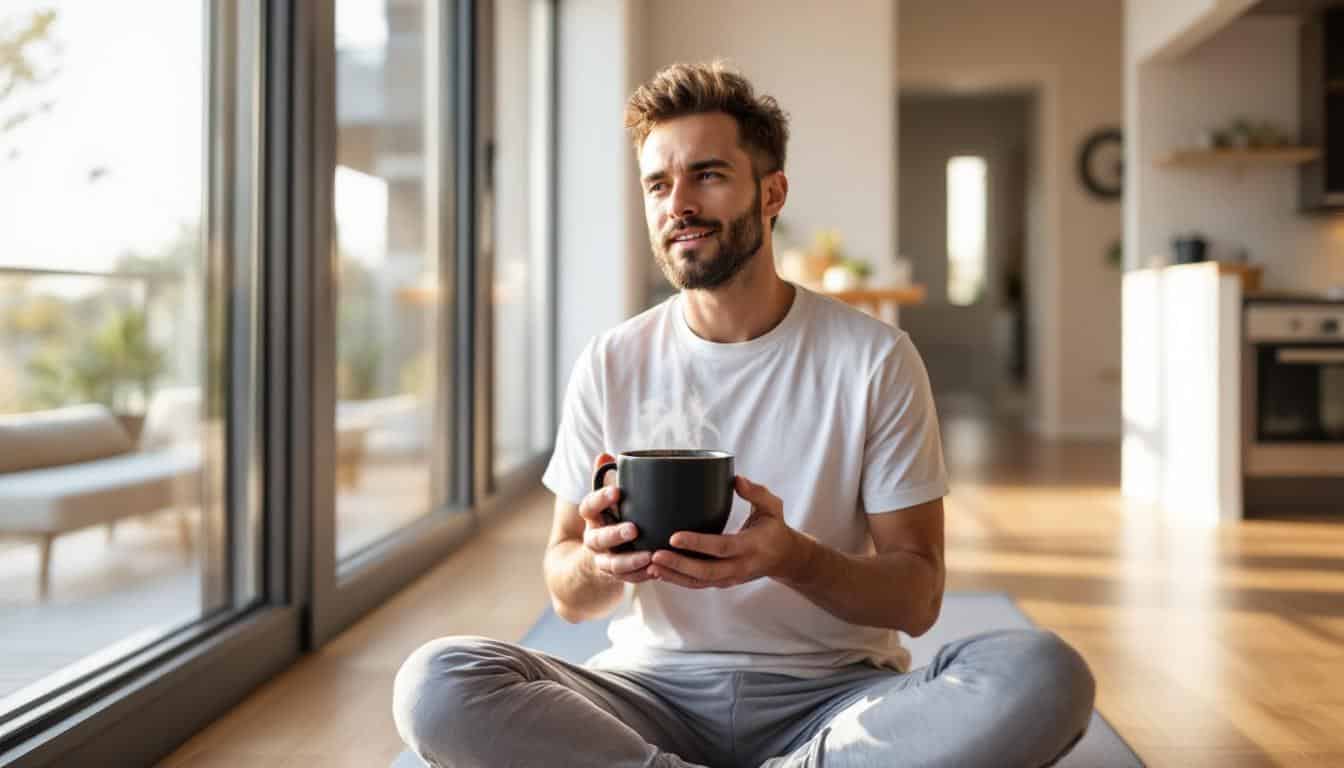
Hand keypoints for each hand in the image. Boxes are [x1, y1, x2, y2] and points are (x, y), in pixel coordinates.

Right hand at [581, 453, 653, 583]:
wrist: (596, 557)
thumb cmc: (611, 517)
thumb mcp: (607, 499)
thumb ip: (607, 477)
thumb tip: (605, 454)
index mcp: (592, 517)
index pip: (589, 506)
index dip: (600, 499)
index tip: (617, 491)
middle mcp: (594, 539)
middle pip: (598, 539)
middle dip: (615, 534)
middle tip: (634, 529)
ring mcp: (603, 560)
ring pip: (612, 564)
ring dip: (630, 561)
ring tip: (650, 556)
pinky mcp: (616, 577)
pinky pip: (627, 579)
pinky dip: (641, 576)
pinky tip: (657, 571)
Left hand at [648, 475, 806, 588]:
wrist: (785, 558)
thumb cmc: (775, 527)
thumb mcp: (773, 507)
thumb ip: (756, 492)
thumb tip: (735, 479)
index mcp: (751, 546)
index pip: (721, 547)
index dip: (697, 543)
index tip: (674, 536)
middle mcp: (740, 566)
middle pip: (706, 571)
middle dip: (678, 565)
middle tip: (654, 554)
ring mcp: (731, 578)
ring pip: (699, 582)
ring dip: (674, 576)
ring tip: (650, 566)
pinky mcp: (723, 582)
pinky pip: (699, 584)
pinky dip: (678, 580)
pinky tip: (659, 572)